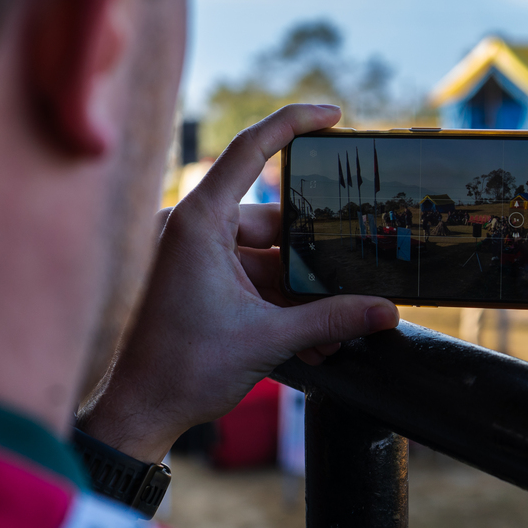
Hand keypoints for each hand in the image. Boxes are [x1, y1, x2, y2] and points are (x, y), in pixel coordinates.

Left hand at [78, 104, 399, 462]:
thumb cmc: (183, 369)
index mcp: (199, 222)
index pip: (250, 150)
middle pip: (274, 221)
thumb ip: (332, 319)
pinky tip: (316, 340)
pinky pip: (254, 279)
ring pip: (269, 257)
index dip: (294, 124)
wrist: (141, 412)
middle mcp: (195, 229)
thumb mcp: (269, 339)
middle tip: (357, 276)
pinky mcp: (201, 282)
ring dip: (304, 293)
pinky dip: (284, 304)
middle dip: (316, 259)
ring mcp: (196, 256)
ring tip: (338, 329)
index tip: (334, 115)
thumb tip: (386, 311)